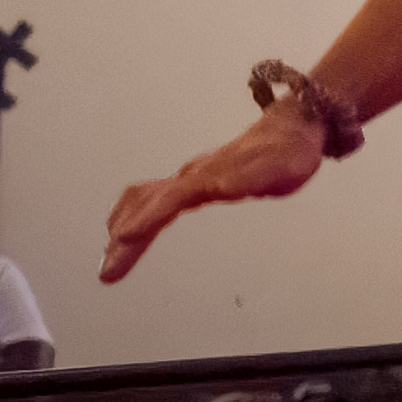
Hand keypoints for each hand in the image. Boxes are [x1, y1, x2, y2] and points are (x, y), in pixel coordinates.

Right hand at [101, 94, 331, 283]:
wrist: (294, 128)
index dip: (146, 218)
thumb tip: (220, 187)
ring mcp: (191, 176)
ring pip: (145, 198)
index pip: (170, 198)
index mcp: (212, 175)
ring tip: (108, 256)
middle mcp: (193, 175)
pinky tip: (126, 230)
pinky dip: (134, 214)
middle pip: (148, 204)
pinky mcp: (194, 180)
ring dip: (123, 226)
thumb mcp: (277, 169)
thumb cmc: (288, 153)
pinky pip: (153, 196)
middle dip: (124, 237)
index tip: (122, 238)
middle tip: (106, 273)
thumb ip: (248, 178)